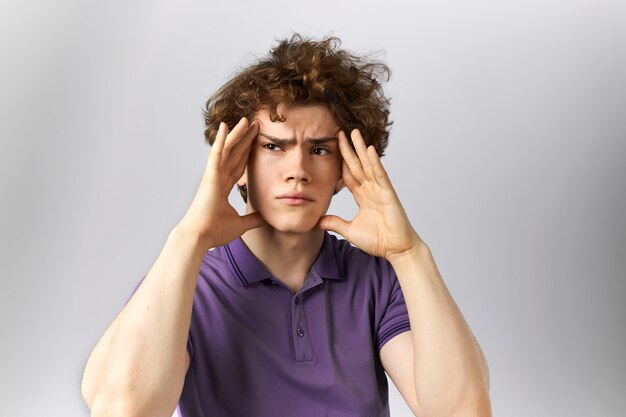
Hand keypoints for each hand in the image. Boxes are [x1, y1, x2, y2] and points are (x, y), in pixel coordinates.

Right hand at [177, 117, 264, 248]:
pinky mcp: (210, 175)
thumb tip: (266, 217)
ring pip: (228, 149)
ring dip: (237, 134)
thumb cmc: (214, 232)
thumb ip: (253, 218)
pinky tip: (226, 126)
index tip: (255, 143)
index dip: (247, 154)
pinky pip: (218, 153)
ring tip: (247, 120)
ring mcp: (213, 175)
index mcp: (223, 188)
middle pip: (235, 154)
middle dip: (246, 140)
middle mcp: (218, 178)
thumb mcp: (241, 224)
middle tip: (255, 125)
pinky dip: (222, 139)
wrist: (200, 236)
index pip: (238, 166)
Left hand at [317, 129, 423, 260]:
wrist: (396, 249)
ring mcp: (380, 190)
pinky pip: (380, 175)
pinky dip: (374, 162)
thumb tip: (316, 222)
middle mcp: (371, 189)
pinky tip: (369, 149)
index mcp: (363, 196)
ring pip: (368, 165)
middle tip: (340, 132)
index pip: (348, 175)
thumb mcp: (350, 230)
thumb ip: (334, 223)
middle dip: (348, 149)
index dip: (340, 161)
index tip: (332, 150)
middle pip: (357, 165)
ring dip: (361, 149)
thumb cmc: (378, 240)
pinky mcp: (388, 194)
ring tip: (354, 133)